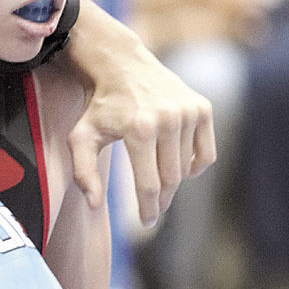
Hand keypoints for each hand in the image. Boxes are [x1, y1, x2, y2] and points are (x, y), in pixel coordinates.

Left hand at [69, 52, 215, 226]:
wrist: (123, 65)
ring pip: (187, 168)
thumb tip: (94, 204)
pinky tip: (179, 166)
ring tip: (157, 179)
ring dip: (173, 181)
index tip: (146, 223)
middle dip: (162, 200)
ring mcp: (188, 112)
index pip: (149, 184)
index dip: (148, 209)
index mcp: (139, 129)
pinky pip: (206, 154)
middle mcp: (167, 119)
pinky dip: (195, 167)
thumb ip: (83, 172)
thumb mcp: (82, 137)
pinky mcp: (202, 108)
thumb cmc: (101, 107)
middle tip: (153, 209)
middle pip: (171, 179)